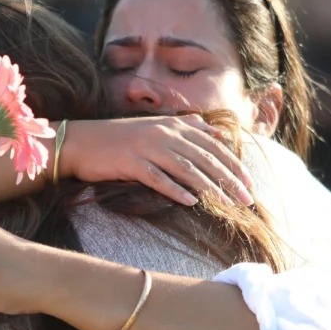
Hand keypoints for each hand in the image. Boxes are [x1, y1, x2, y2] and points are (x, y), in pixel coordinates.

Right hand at [59, 117, 254, 206]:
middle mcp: (164, 133)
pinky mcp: (131, 162)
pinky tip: (191, 203)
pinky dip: (176, 190)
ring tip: (228, 204)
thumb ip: (186, 127)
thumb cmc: (120, 138)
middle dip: (229, 179)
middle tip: (247, 199)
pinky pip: (158, 178)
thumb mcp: (155, 126)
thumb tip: (215, 132)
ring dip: (210, 188)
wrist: (81, 141)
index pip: (212, 146)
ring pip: (186, 169)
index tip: (249, 184)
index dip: (234, 164)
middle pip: (205, 158)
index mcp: (173, 125)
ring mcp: (147, 146)